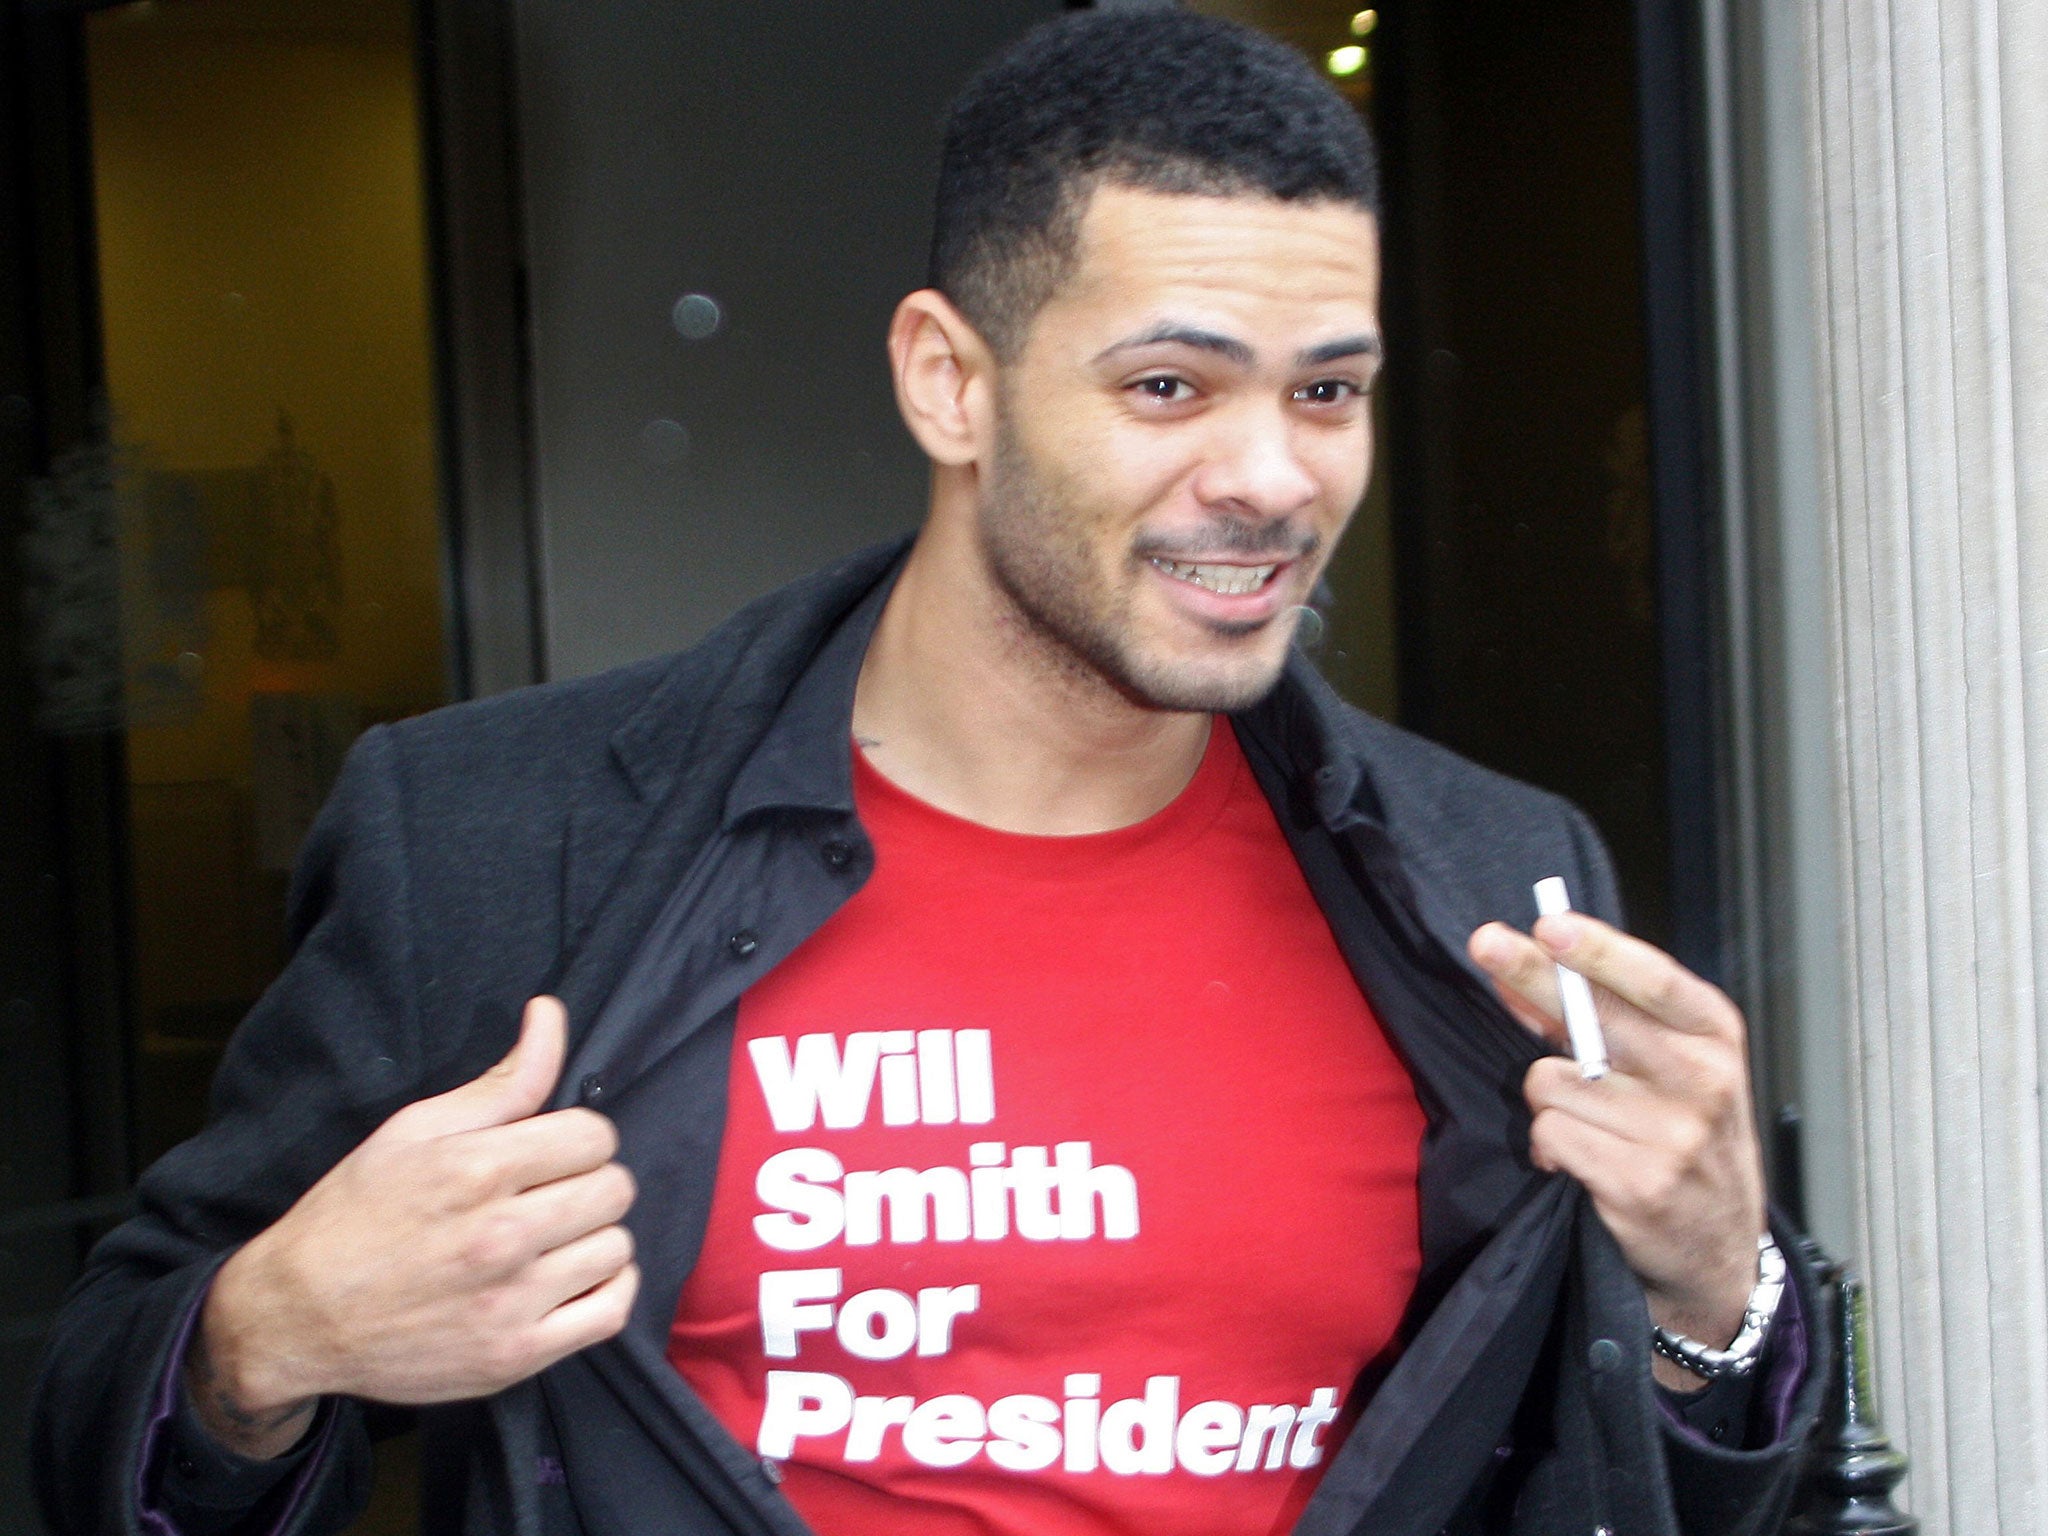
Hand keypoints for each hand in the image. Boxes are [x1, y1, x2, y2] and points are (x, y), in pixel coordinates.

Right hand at [188, 996, 639, 1458]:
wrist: (295, 1317)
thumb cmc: (354, 1214)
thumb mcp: (414, 1130)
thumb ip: (502, 1080)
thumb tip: (550, 1014)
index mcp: (476, 1170)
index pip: (595, 1135)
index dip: (577, 1138)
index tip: (548, 1154)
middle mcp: (500, 1236)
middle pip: (613, 1188)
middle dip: (587, 1182)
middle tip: (547, 1195)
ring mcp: (511, 1302)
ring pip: (616, 1247)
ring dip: (592, 1237)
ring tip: (550, 1239)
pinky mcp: (516, 1356)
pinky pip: (612, 1311)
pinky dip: (608, 1290)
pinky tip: (575, 1276)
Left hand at [1468, 913, 1766, 1389]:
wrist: (1720, 1250)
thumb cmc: (1683, 1137)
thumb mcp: (1668, 1070)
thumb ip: (1597, 1019)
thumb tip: (1517, 974)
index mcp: (1715, 1037)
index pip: (1653, 980)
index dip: (1598, 949)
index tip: (1549, 923)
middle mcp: (1702, 1080)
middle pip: (1593, 1017)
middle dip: (1531, 978)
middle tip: (1484, 942)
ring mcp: (1672, 1136)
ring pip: (1551, 1082)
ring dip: (1550, 1102)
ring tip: (1592, 1130)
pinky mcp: (1637, 1184)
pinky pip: (1549, 1133)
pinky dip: (1548, 1147)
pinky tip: (1584, 1165)